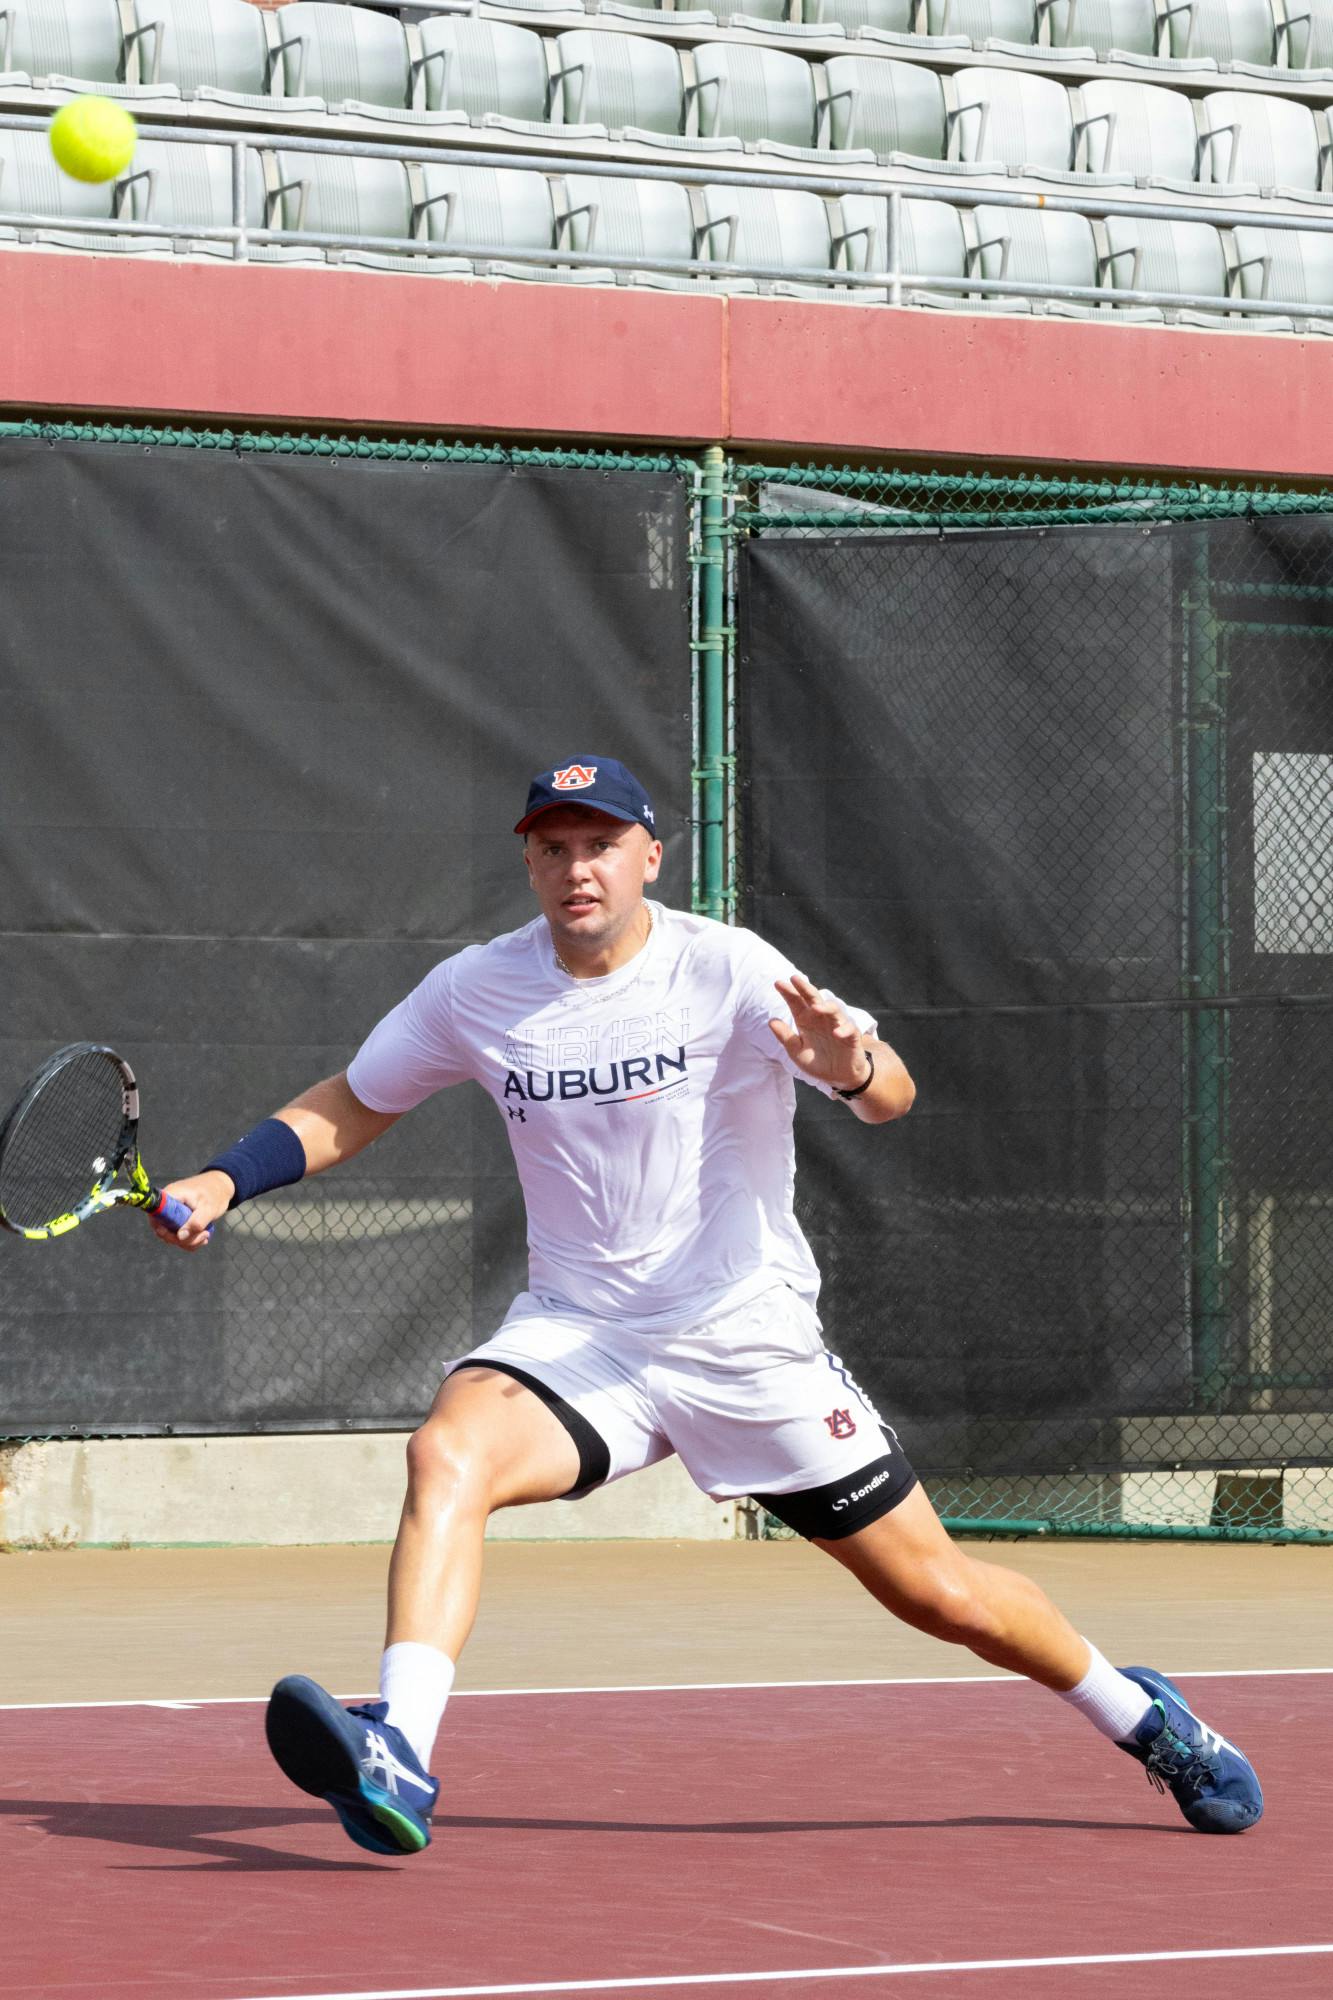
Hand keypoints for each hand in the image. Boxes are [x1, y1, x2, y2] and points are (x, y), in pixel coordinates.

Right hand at [146, 1169, 233, 1250]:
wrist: (222, 1186)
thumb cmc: (215, 1193)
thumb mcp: (208, 1208)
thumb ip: (195, 1222)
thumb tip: (180, 1237)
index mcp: (170, 1197)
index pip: (155, 1215)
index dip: (162, 1229)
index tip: (179, 1235)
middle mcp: (167, 1206)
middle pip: (163, 1230)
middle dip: (182, 1239)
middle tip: (203, 1235)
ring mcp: (173, 1214)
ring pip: (172, 1236)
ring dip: (189, 1241)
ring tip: (206, 1234)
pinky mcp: (179, 1220)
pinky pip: (179, 1236)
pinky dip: (190, 1240)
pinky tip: (203, 1236)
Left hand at [769, 973, 870, 1091]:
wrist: (839, 1076)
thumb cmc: (818, 1062)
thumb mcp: (797, 1052)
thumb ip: (786, 1038)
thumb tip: (771, 1021)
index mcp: (806, 1020)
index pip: (796, 1002)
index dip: (788, 993)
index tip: (777, 983)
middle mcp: (821, 1018)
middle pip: (814, 999)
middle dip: (805, 988)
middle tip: (795, 979)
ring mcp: (837, 1025)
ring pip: (833, 1009)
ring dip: (825, 1007)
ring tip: (815, 1007)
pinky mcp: (851, 1036)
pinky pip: (849, 1028)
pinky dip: (843, 1029)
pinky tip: (836, 1033)